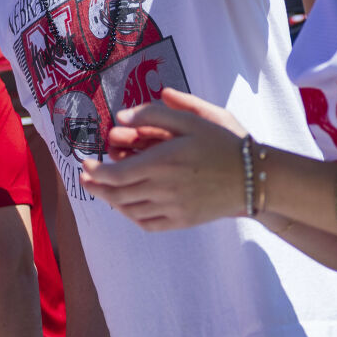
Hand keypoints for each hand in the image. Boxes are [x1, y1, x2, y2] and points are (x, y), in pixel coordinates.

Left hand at [80, 88, 246, 229]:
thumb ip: (154, 113)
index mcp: (162, 162)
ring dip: (110, 201)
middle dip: (96, 187)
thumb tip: (122, 117)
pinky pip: (148, 224)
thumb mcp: (191, 119)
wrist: (253, 177)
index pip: (115, 174)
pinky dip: (131, 216)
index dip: (94, 172)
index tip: (85, 164)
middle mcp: (163, 188)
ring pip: (129, 211)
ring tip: (102, 191)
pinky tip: (126, 207)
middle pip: (117, 194)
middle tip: (84, 179)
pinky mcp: (182, 221)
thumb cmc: (222, 143)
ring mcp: (173, 208)